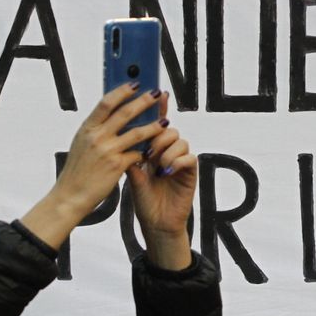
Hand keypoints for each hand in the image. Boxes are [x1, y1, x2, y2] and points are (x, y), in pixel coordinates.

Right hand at [19, 83, 174, 252]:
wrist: (70, 196)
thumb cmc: (77, 171)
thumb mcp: (81, 144)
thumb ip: (96, 130)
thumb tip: (113, 114)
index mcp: (87, 128)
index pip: (106, 102)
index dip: (122, 91)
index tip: (135, 83)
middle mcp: (96, 136)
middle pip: (125, 113)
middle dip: (144, 101)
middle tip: (157, 94)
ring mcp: (107, 150)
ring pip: (137, 132)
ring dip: (153, 125)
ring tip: (165, 121)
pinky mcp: (116, 165)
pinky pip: (138, 154)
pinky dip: (147, 151)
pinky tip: (154, 150)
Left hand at [126, 110, 195, 270]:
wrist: (156, 223)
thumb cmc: (144, 200)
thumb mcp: (132, 175)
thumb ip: (131, 155)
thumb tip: (124, 134)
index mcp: (153, 150)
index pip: (156, 125)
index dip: (158, 108)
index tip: (156, 92)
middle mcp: (168, 152)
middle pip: (169, 128)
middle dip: (158, 134)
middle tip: (148, 151)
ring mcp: (180, 161)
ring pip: (179, 140)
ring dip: (166, 150)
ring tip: (157, 165)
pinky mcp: (190, 172)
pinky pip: (189, 156)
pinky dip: (176, 161)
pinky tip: (166, 172)